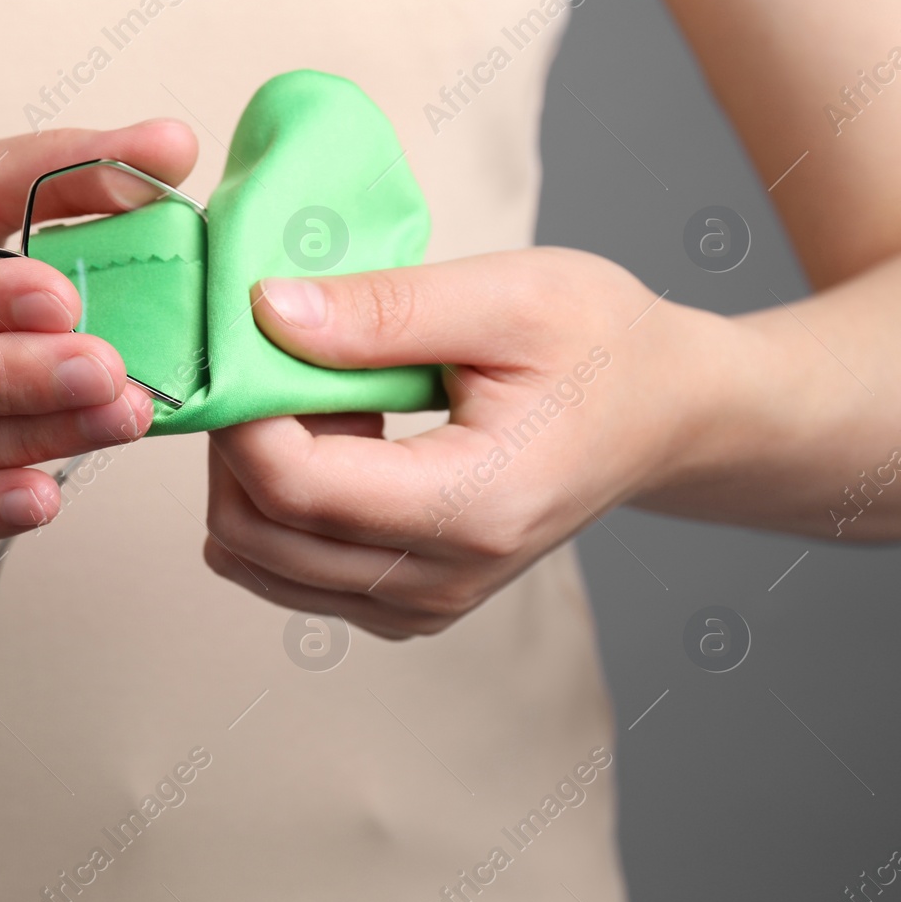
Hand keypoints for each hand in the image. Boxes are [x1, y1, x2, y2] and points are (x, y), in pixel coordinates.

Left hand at [203, 247, 732, 638]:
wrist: (667, 414)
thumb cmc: (603, 344)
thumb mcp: (507, 296)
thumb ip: (383, 309)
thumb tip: (266, 312)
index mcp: (474, 507)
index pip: (295, 487)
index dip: (240, 415)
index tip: (243, 340)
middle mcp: (444, 579)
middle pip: (259, 536)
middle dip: (232, 445)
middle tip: (274, 361)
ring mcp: (425, 604)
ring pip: (261, 561)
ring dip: (252, 476)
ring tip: (319, 402)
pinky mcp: (410, 606)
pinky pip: (293, 573)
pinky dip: (281, 508)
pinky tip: (337, 444)